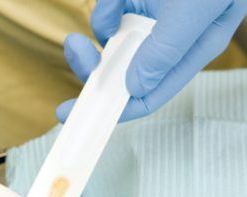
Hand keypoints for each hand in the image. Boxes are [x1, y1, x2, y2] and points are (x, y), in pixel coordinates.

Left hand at [57, 0, 246, 122]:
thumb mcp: (197, 10)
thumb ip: (167, 50)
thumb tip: (135, 88)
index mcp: (187, 53)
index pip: (147, 95)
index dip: (112, 109)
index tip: (73, 112)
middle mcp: (165, 41)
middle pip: (119, 71)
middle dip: (93, 64)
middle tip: (76, 48)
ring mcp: (149, 17)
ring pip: (110, 38)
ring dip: (104, 21)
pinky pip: (110, 9)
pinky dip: (110, 1)